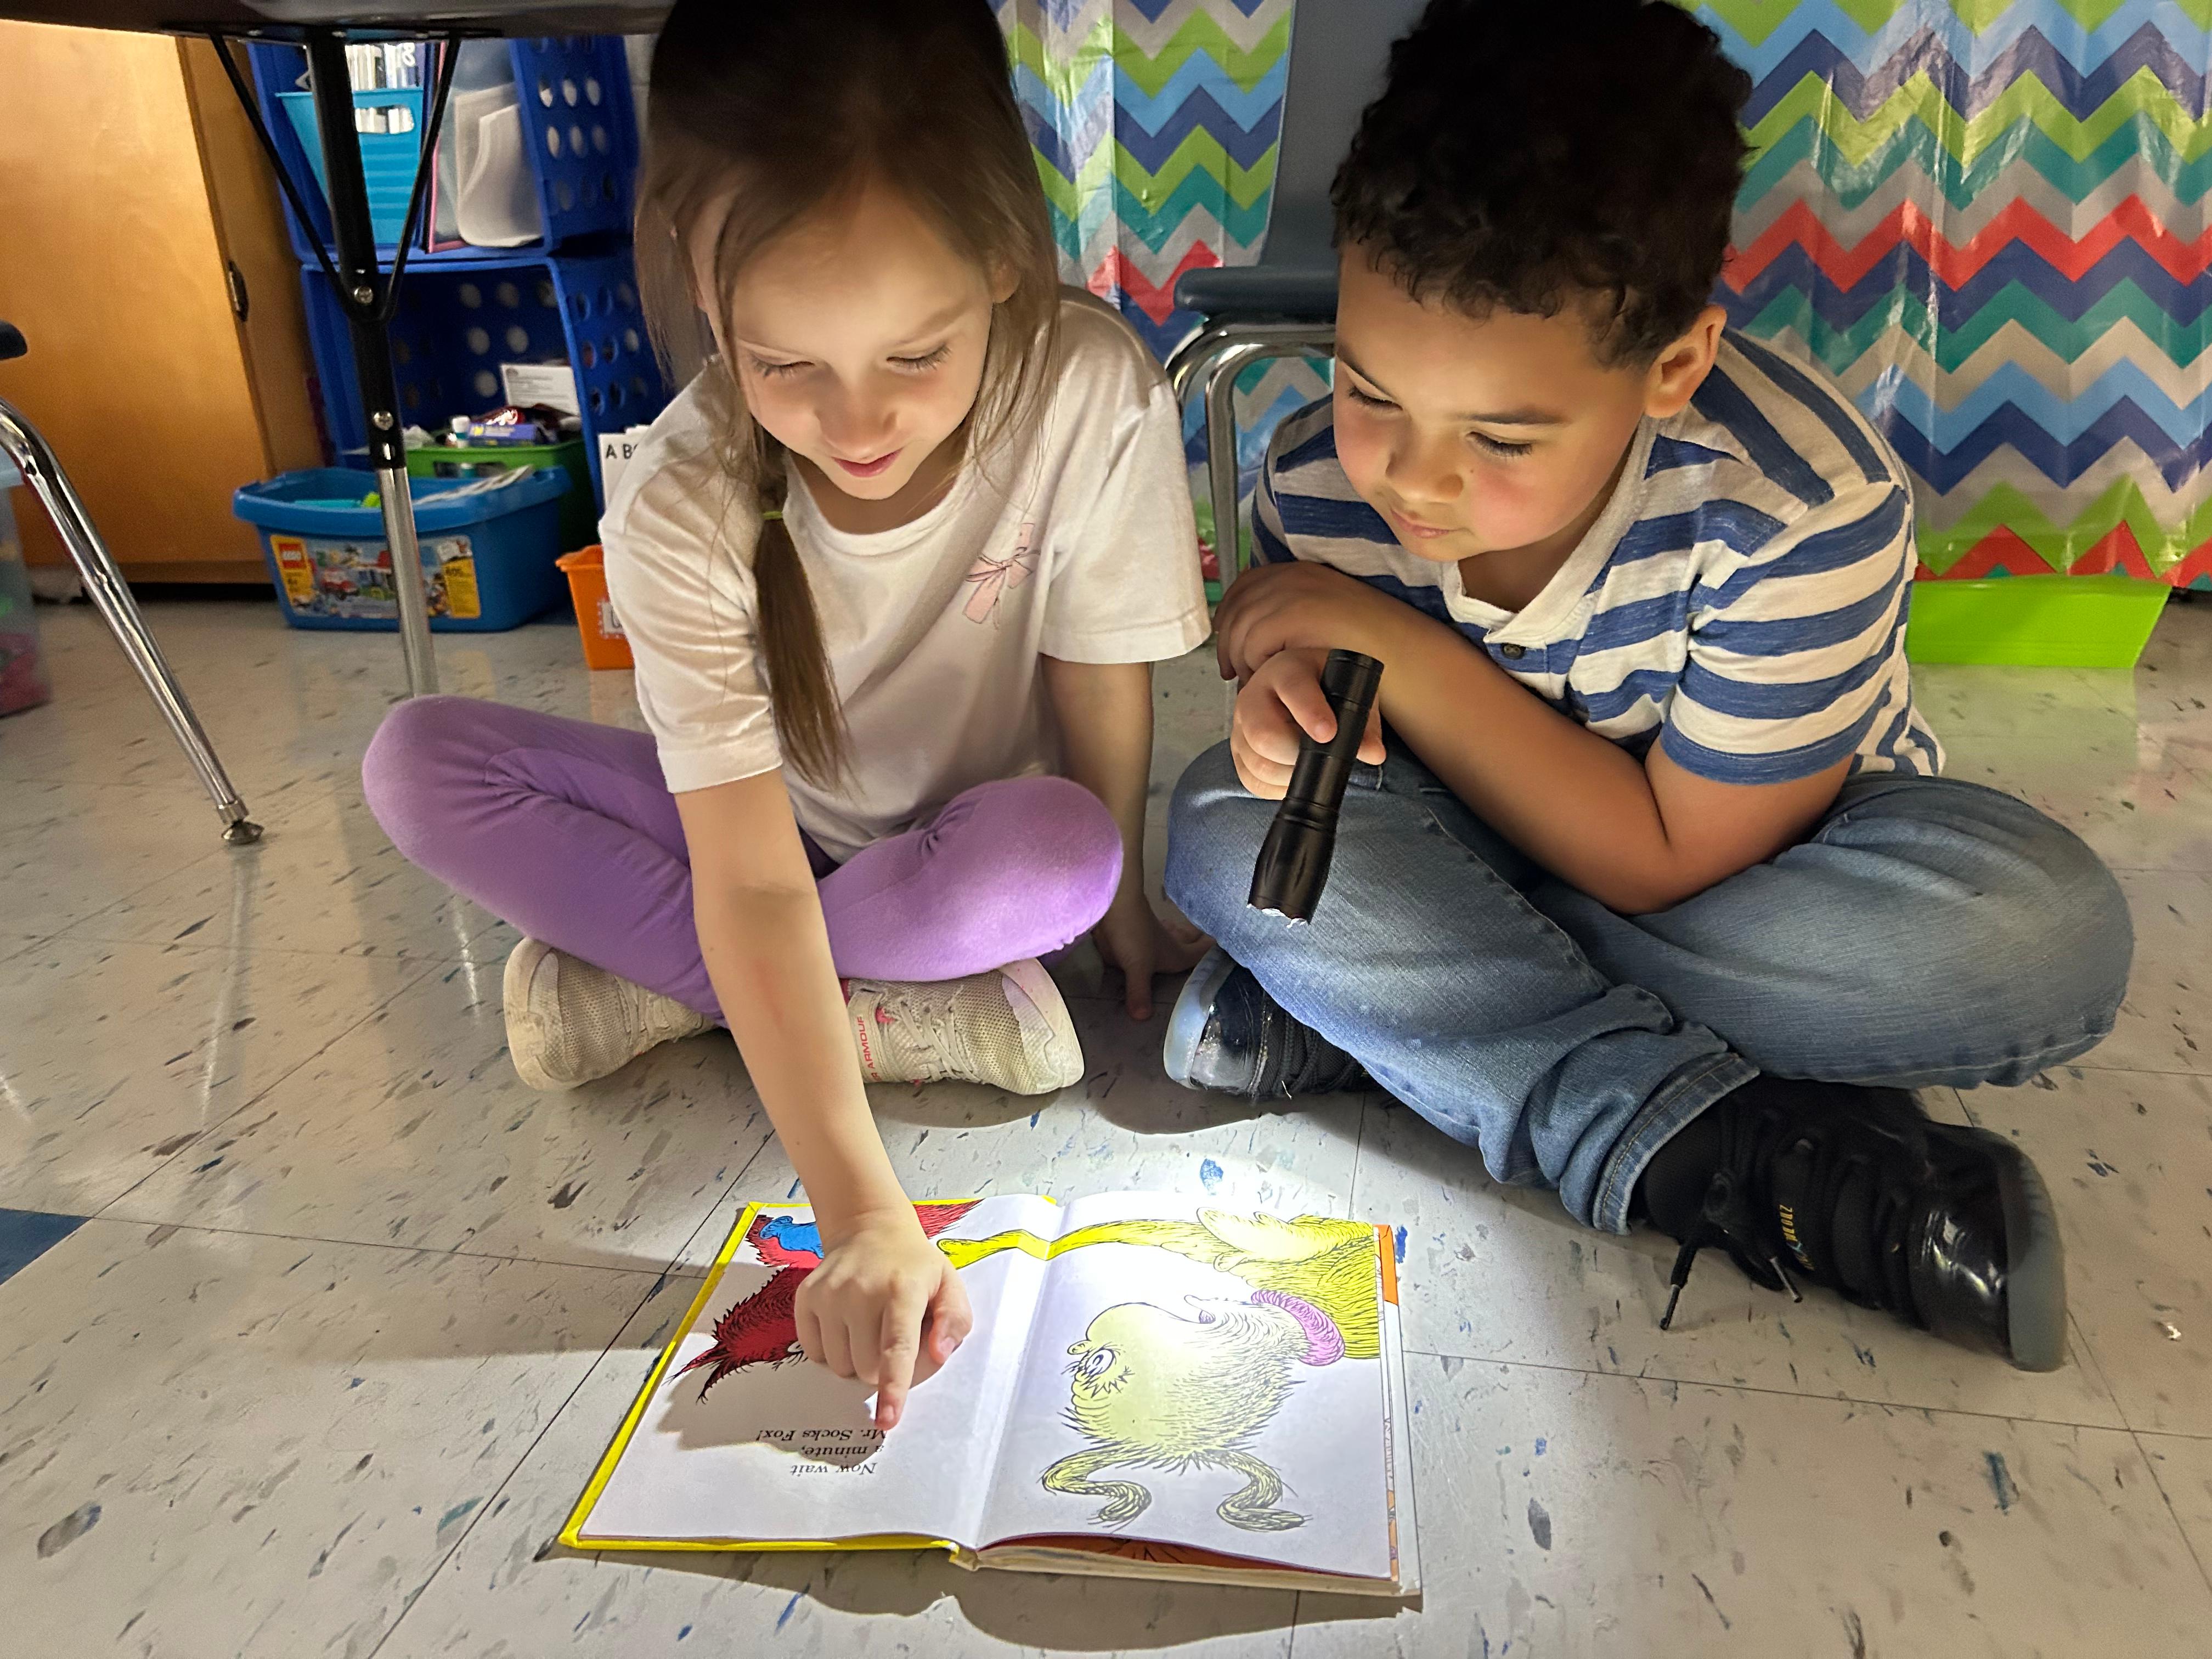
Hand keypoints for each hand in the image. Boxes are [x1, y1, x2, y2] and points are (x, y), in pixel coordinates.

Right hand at [795, 1207, 973, 1429]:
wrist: (870, 1229)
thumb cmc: (915, 1267)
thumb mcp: (949, 1285)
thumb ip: (954, 1321)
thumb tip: (939, 1353)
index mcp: (902, 1290)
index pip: (897, 1348)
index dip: (894, 1387)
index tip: (887, 1420)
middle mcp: (861, 1290)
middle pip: (866, 1368)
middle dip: (881, 1368)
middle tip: (890, 1336)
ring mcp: (829, 1293)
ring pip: (839, 1365)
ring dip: (855, 1360)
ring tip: (868, 1327)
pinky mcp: (806, 1297)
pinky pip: (815, 1352)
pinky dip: (832, 1349)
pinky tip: (845, 1323)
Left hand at [1094, 894, 1211, 1019]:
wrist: (1112, 902)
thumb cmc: (1132, 933)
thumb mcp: (1137, 966)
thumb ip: (1140, 992)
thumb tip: (1143, 1018)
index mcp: (1176, 953)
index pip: (1202, 954)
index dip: (1216, 954)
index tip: (1234, 954)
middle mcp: (1170, 943)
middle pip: (1192, 941)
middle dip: (1202, 942)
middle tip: (1214, 943)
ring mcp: (1155, 934)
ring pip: (1175, 935)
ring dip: (1183, 937)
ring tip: (1191, 940)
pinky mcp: (1139, 930)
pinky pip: (1156, 934)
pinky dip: (1161, 935)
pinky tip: (1155, 939)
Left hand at [1214, 560, 1396, 684]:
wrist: (1394, 649)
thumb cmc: (1363, 643)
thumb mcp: (1323, 615)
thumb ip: (1292, 613)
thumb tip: (1254, 630)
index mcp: (1298, 571)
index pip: (1246, 584)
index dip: (1229, 611)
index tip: (1226, 636)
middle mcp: (1292, 577)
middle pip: (1238, 606)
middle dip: (1228, 641)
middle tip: (1231, 670)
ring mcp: (1293, 593)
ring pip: (1241, 627)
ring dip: (1240, 657)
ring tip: (1250, 679)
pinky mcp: (1293, 615)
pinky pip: (1254, 642)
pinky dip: (1253, 663)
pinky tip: (1265, 677)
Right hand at [1231, 647, 1386, 798]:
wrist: (1307, 689)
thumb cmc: (1330, 690)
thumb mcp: (1351, 695)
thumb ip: (1363, 723)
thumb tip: (1372, 753)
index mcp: (1286, 669)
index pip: (1292, 688)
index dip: (1309, 713)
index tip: (1329, 734)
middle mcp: (1255, 694)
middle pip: (1263, 734)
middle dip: (1295, 754)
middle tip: (1320, 756)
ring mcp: (1241, 724)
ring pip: (1257, 763)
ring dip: (1289, 774)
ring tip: (1309, 765)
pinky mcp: (1238, 750)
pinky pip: (1251, 780)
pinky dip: (1276, 787)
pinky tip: (1293, 774)